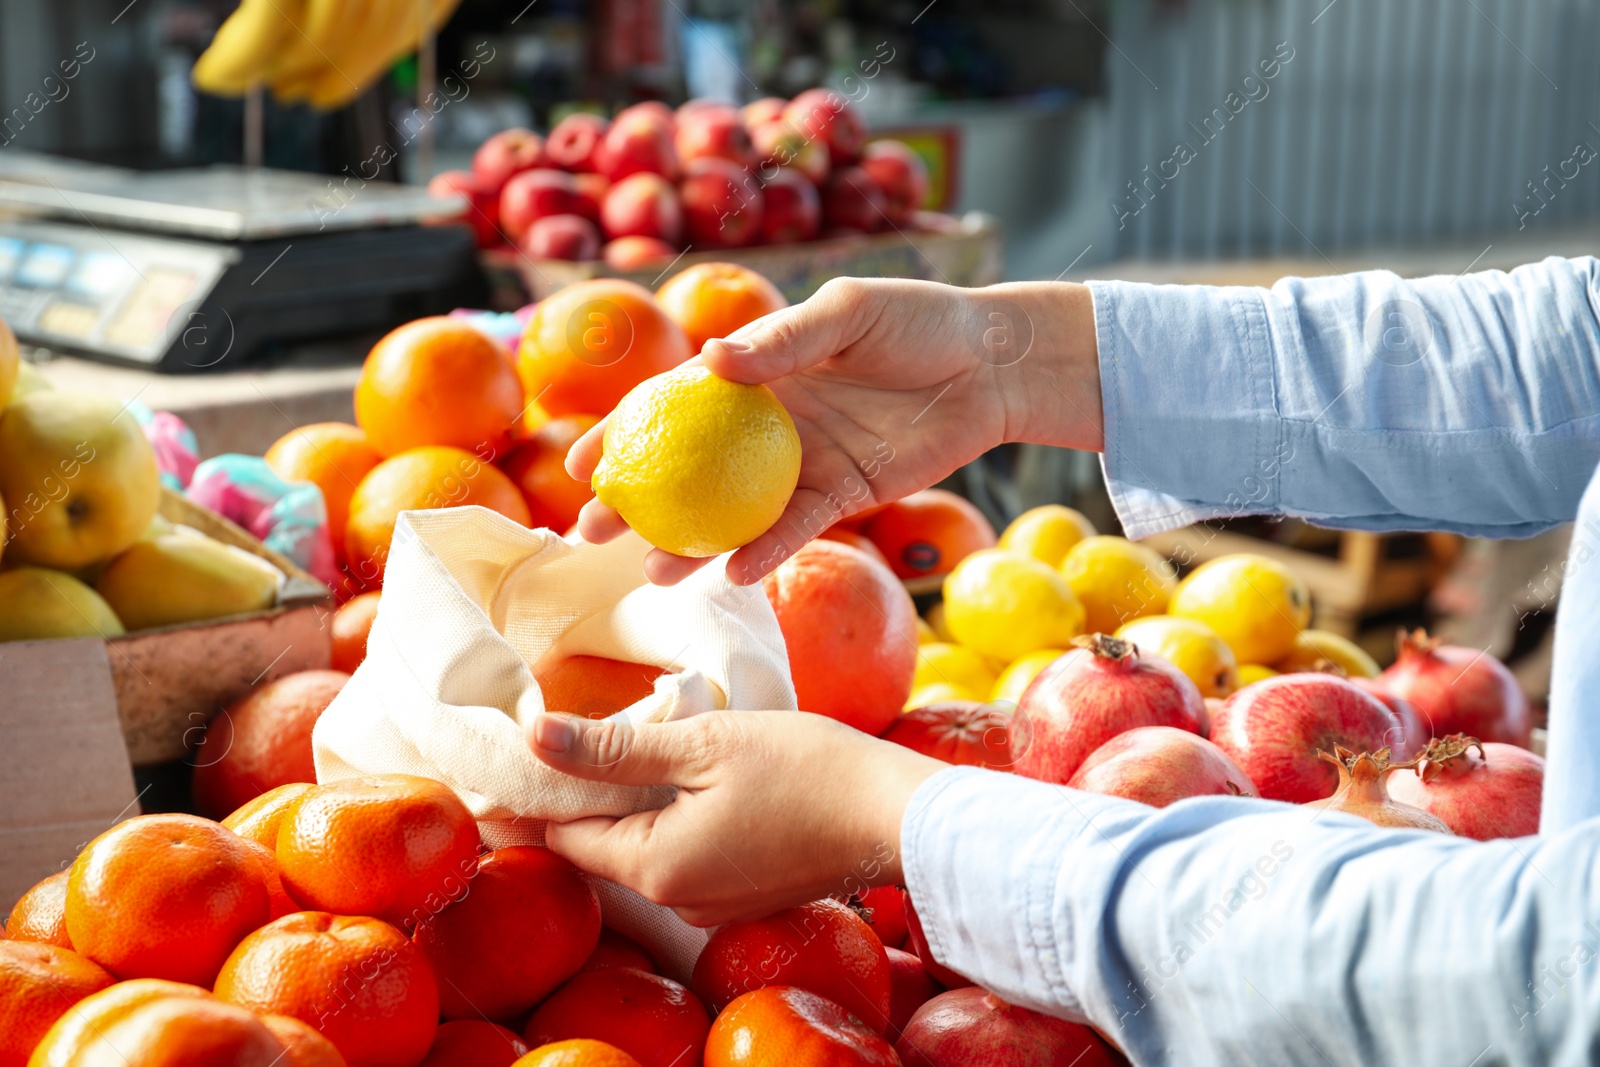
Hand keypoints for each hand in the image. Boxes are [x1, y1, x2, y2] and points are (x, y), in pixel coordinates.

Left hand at [527, 709, 946, 925]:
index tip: (529, 745)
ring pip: (644, 846)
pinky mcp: (742, 893)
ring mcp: (712, 903)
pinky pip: (684, 854)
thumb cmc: (806, 771)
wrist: (897, 817)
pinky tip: (693, 772)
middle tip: (584, 729)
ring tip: (643, 740)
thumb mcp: (704, 744)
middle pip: (601, 843)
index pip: (563, 834)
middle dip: (589, 790)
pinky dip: (674, 814)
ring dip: (635, 799)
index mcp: (654, 866)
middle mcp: (676, 899)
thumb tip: (534, 736)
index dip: (541, 789)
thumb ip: (614, 748)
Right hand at [566, 277, 1100, 585]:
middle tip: (591, 536)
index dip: (622, 433)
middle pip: (686, 470)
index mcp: (755, 372)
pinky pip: (796, 530)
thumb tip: (712, 358)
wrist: (991, 365)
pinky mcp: (844, 497)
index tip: (578, 466)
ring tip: (653, 575)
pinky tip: (734, 574)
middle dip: (634, 506)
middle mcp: (766, 424)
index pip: (671, 403)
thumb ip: (785, 341)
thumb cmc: (916, 321)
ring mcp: (801, 464)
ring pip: (732, 514)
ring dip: (690, 546)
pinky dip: (766, 552)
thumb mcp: (848, 314)